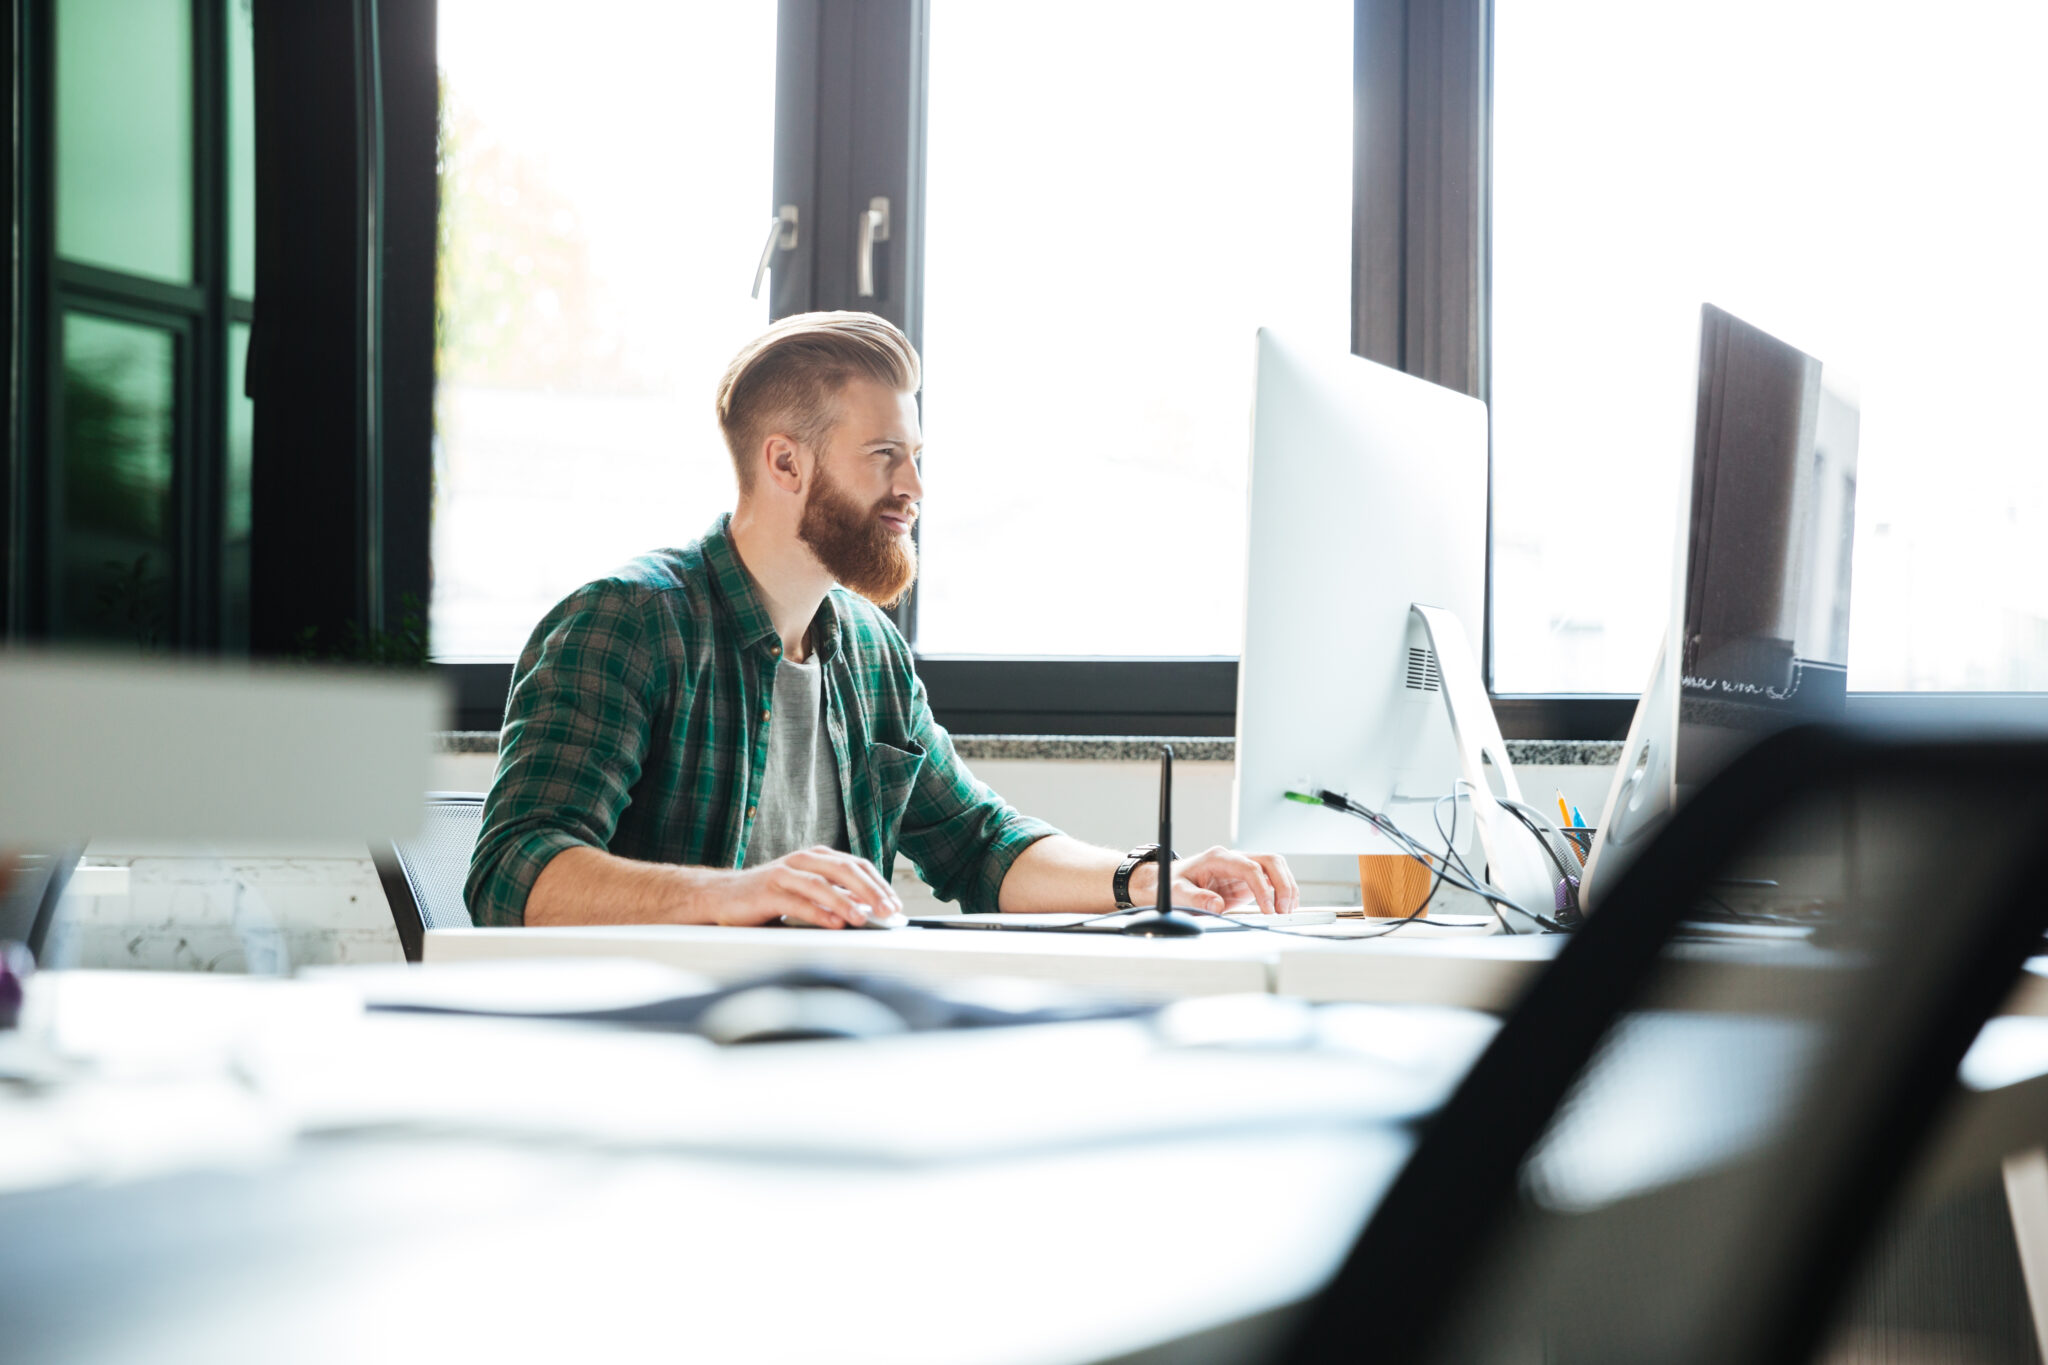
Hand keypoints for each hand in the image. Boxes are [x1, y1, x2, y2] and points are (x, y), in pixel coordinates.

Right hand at [702, 846, 902, 928]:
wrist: (722, 896)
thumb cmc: (769, 896)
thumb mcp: (807, 891)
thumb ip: (835, 896)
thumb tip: (869, 911)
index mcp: (817, 856)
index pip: (857, 865)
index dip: (879, 884)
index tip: (895, 904)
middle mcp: (802, 860)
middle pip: (844, 870)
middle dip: (870, 891)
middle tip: (888, 911)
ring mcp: (784, 873)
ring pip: (821, 884)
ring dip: (845, 902)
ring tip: (863, 919)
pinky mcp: (767, 891)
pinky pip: (796, 902)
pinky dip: (817, 913)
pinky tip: (833, 923)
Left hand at [1129, 846, 1298, 914]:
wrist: (1166, 882)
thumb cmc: (1170, 884)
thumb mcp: (1176, 892)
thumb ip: (1196, 898)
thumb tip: (1216, 905)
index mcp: (1218, 858)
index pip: (1249, 867)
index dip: (1262, 887)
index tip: (1268, 908)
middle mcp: (1233, 859)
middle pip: (1270, 861)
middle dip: (1283, 884)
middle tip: (1284, 909)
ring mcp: (1242, 867)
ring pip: (1275, 867)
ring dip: (1286, 887)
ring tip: (1287, 910)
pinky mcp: (1245, 880)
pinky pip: (1271, 880)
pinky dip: (1282, 891)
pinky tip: (1284, 906)